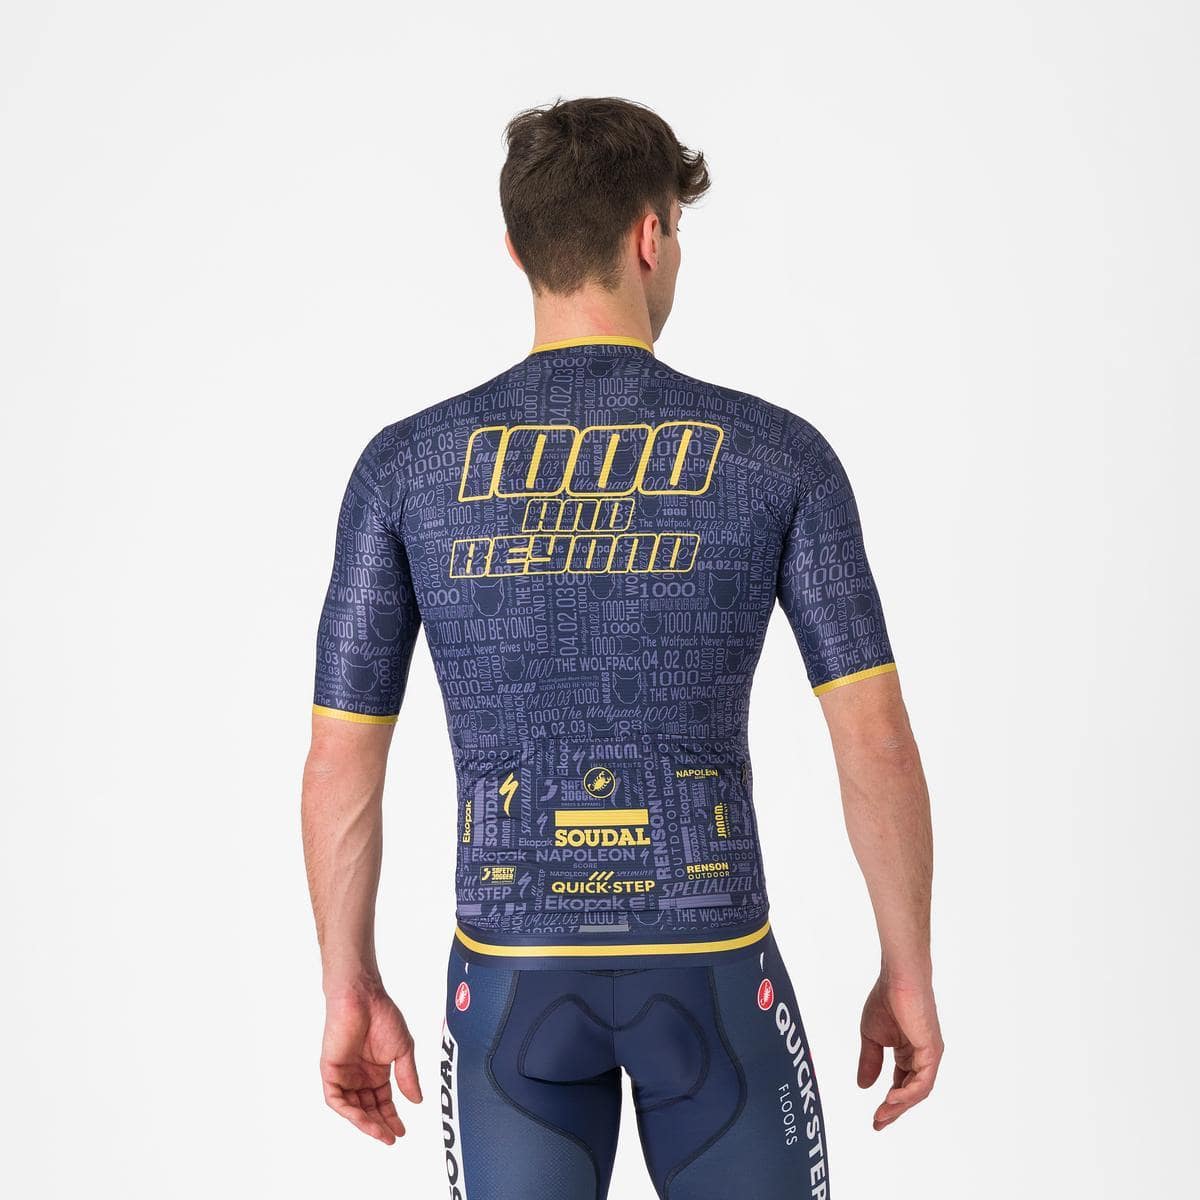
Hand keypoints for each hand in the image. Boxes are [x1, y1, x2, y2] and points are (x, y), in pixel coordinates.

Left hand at [320, 986, 422, 1143]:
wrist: (363, 997)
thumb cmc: (382, 1015)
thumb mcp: (403, 1050)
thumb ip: (407, 1076)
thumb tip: (417, 1101)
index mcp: (376, 1071)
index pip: (383, 1101)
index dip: (392, 1117)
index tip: (402, 1131)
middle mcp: (360, 1076)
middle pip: (368, 1108)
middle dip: (380, 1124)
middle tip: (392, 1136)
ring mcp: (345, 1075)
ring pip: (353, 1108)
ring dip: (366, 1122)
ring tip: (382, 1133)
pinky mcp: (331, 1072)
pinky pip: (337, 1099)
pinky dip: (350, 1112)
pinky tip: (364, 1119)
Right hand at [857, 974, 942, 1129]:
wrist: (897, 978)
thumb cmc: (886, 998)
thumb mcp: (872, 1037)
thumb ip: (870, 1061)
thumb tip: (863, 1086)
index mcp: (907, 1052)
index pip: (900, 1084)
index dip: (889, 1103)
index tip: (875, 1118)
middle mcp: (921, 1057)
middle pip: (910, 1092)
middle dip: (894, 1110)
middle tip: (878, 1123)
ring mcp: (929, 1055)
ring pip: (917, 1090)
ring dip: (900, 1105)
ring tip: (882, 1113)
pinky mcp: (932, 1051)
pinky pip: (923, 1080)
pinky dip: (908, 1093)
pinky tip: (891, 1098)